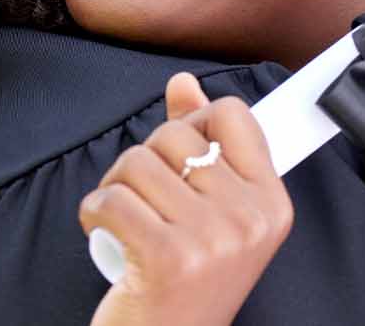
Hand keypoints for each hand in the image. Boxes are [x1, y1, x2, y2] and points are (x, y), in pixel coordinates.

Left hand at [78, 73, 293, 325]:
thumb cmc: (185, 282)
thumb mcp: (208, 214)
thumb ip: (202, 144)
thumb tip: (182, 83)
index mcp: (271, 204)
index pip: (233, 116)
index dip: (193, 124)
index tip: (178, 159)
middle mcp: (249, 220)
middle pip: (175, 136)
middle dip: (143, 161)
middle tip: (142, 201)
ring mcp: (212, 240)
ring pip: (137, 163)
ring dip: (114, 187)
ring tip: (123, 218)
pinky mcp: (169, 257)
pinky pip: (111, 199)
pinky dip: (93, 211)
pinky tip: (103, 229)